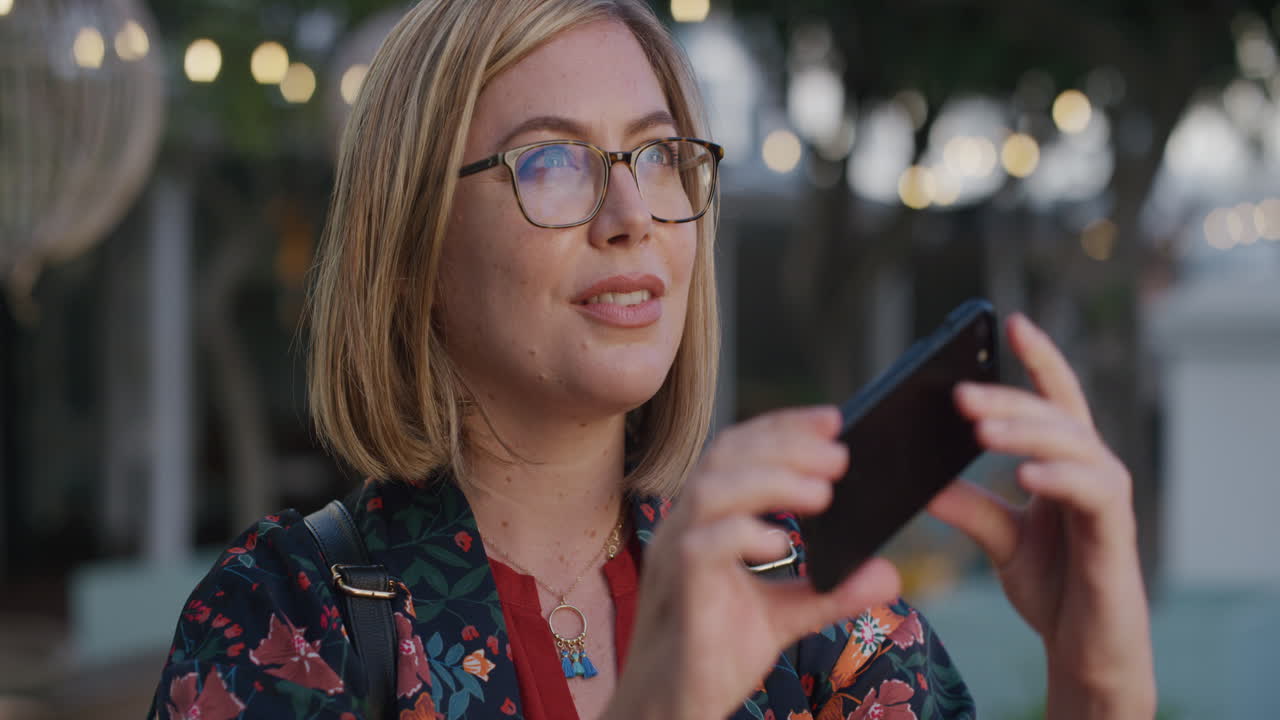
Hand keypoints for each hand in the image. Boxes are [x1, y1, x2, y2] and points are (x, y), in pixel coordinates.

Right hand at [607, 408, 900, 719]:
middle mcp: (683, 527)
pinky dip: (743, 533)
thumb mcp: (782, 618)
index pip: (737, 451)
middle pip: (725, 456)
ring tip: (823, 494)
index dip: (783, 427)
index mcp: (704, 521)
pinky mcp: (679, 593)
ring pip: (711, 489)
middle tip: (841, 456)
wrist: (669, 711)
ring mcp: (674, 558)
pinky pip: (701, 546)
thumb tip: (888, 574)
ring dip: (771, 480)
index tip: (834, 420)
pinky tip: (783, 542)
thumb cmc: (713, 654)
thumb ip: (830, 591)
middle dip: (785, 445)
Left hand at [928, 313, 1155, 718]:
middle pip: (1053, 415)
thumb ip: (967, 504)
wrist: (1086, 649)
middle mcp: (1091, 469)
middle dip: (1007, 400)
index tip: (1010, 322)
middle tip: (960, 394)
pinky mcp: (1115, 531)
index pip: (1053, 398)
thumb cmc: (1053, 586)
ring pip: (1073, 444)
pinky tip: (1024, 475)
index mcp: (1064, 462)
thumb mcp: (998, 538)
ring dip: (1025, 433)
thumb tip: (919, 474)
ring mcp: (1107, 497)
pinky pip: (1091, 491)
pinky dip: (1058, 478)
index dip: (1038, 358)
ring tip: (980, 432)